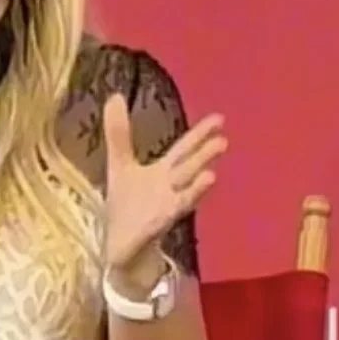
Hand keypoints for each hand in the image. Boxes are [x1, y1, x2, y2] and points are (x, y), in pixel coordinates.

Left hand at [103, 94, 226, 270]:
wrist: (119, 244)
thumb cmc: (125, 203)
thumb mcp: (119, 163)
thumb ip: (119, 132)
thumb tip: (115, 95)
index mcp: (162, 172)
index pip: (184, 150)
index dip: (199, 134)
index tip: (220, 119)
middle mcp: (169, 188)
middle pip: (188, 169)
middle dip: (204, 156)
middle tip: (223, 139)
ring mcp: (164, 208)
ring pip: (183, 194)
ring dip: (196, 186)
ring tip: (211, 172)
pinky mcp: (154, 226)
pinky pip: (166, 219)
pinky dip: (174, 213)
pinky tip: (178, 207)